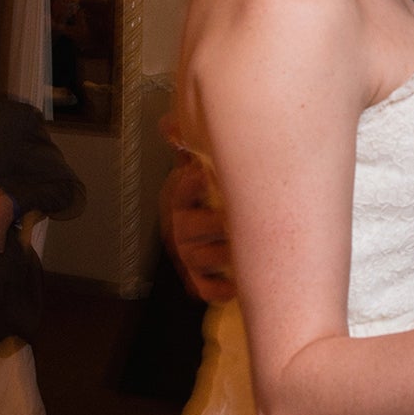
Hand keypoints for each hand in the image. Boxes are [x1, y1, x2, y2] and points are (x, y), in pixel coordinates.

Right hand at [159, 137, 234, 302]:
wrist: (229, 225)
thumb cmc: (217, 190)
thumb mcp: (204, 162)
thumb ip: (190, 141)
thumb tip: (170, 125)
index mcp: (180, 196)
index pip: (177, 192)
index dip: (191, 186)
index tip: (207, 176)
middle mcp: (180, 226)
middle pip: (185, 227)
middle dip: (211, 222)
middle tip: (234, 217)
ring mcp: (188, 253)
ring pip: (196, 257)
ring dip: (220, 253)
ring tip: (243, 246)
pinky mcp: (199, 278)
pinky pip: (202, 288)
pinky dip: (217, 289)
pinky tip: (234, 284)